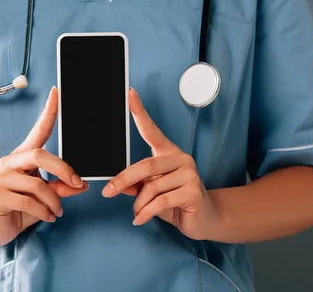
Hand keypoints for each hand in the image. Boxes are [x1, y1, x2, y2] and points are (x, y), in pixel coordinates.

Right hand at [0, 87, 87, 246]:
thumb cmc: (21, 207)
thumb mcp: (46, 197)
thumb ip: (61, 188)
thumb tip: (82, 184)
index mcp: (23, 156)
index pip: (38, 131)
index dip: (48, 112)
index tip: (57, 92)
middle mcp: (9, 162)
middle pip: (40, 155)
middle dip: (63, 170)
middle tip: (78, 184)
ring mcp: (1, 178)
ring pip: (38, 185)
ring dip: (54, 201)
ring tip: (58, 212)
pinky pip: (29, 203)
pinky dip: (44, 212)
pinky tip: (48, 217)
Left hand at [101, 88, 220, 240]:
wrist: (205, 219)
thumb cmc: (176, 202)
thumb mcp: (151, 192)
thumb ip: (136, 185)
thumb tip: (116, 185)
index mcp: (168, 153)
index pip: (152, 130)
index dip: (140, 112)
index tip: (130, 94)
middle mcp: (180, 158)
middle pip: (145, 166)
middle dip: (123, 180)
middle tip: (108, 192)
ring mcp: (189, 173)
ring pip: (151, 187)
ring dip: (139, 204)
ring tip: (138, 213)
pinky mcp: (193, 190)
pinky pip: (160, 201)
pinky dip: (146, 212)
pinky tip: (140, 219)